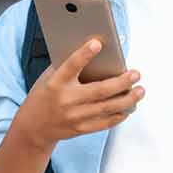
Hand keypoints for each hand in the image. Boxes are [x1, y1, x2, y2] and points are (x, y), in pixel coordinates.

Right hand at [11, 39, 142, 147]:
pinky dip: (119, 115)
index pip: (71, 66)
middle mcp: (66, 100)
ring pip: (107, 107)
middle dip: (122, 81)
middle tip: (136, 74)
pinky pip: (105, 123)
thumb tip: (95, 51)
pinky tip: (129, 107)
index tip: (97, 43)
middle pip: (100, 90)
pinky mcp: (80, 129)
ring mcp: (74, 116)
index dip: (84, 54)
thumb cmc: (44, 96)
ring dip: (128, 99)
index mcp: (55, 83)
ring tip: (140, 91)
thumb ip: (67, 67)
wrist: (32, 127)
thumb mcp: (48, 78)